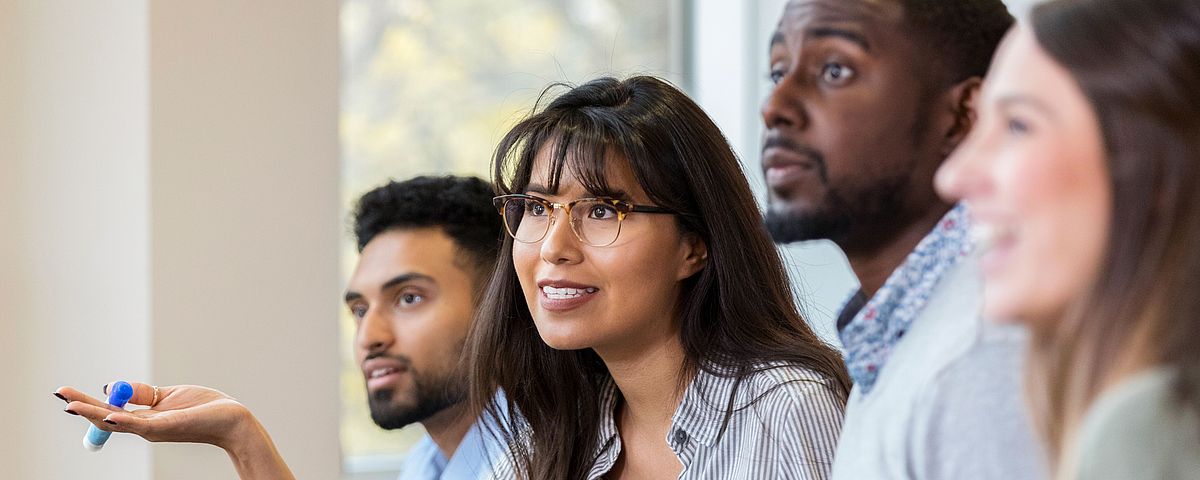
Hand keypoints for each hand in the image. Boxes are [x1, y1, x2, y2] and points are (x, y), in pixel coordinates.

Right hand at [55, 382, 249, 448]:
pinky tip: (108, 415)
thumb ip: (144, 393)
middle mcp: (145, 427)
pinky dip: (123, 419)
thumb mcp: (170, 394)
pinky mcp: (167, 426)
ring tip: (72, 406)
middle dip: (82, 406)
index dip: (88, 403)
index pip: (110, 411)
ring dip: (93, 413)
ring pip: (117, 421)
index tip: (67, 393)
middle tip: (59, 395)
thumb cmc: (206, 409)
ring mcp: (154, 429)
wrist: (233, 420)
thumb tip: (113, 386)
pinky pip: (140, 424)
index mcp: (146, 418)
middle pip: (107, 417)